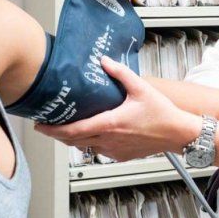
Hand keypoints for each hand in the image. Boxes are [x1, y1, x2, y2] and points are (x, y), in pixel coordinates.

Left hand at [34, 56, 200, 161]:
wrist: (178, 133)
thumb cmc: (162, 114)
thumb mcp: (141, 88)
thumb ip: (120, 74)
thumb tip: (104, 62)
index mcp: (110, 124)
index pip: (73, 131)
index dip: (53, 130)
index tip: (40, 125)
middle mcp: (109, 140)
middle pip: (73, 141)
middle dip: (57, 134)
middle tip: (46, 125)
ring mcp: (114, 150)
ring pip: (84, 147)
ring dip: (72, 139)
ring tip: (65, 129)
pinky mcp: (121, 156)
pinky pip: (98, 151)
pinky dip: (89, 144)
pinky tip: (91, 134)